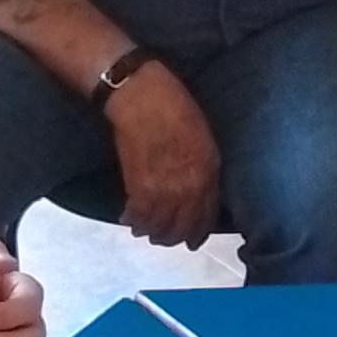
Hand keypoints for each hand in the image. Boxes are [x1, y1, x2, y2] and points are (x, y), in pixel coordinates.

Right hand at [105, 63, 219, 247]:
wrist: (142, 95)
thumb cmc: (175, 108)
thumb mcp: (203, 138)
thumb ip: (203, 169)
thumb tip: (197, 193)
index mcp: (208, 172)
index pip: (206, 216)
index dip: (197, 232)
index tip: (191, 240)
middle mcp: (189, 186)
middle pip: (182, 227)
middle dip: (173, 237)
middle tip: (164, 238)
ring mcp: (164, 188)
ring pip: (159, 227)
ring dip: (151, 232)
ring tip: (145, 231)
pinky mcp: (138, 185)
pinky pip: (138, 215)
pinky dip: (133, 220)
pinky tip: (129, 219)